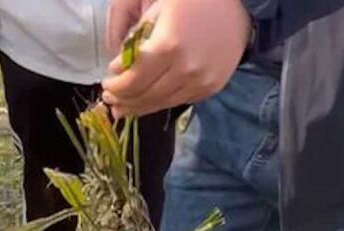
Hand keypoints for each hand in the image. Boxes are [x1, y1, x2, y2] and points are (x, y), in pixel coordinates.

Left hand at [101, 0, 248, 117]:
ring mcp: (202, 82)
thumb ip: (131, 36)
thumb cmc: (191, 0)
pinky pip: (181, 100)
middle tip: (111, 100)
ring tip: (125, 107)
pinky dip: (163, 101)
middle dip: (124, 101)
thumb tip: (118, 68)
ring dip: (141, 107)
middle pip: (146, 97)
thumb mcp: (153, 7)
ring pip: (163, 103)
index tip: (106, 84)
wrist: (237, 7)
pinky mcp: (212, 87)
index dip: (116, 88)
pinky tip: (151, 98)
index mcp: (168, 47)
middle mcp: (186, 70)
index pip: (133, 81)